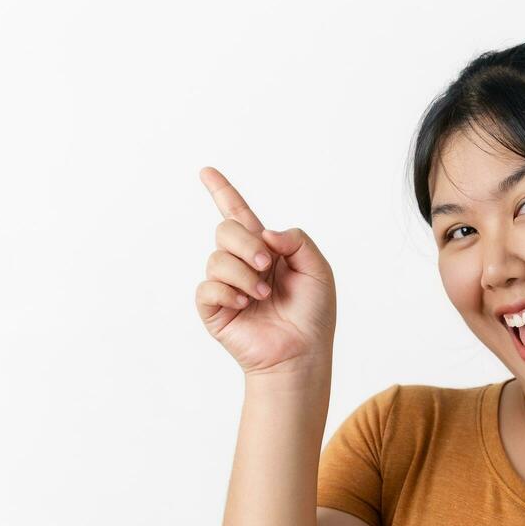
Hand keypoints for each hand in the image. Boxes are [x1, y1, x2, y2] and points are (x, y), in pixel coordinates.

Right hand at [195, 166, 337, 375]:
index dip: (222, 192)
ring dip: (244, 274)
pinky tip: (244, 304)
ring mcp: (226, 286)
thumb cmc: (313, 315)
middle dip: (247, 244)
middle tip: (267, 265)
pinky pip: (207, 287)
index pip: (239, 215)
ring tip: (263, 295)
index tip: (206, 171)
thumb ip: (297, 240)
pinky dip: (228, 292)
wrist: (302, 353)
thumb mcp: (318, 269)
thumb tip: (264, 233)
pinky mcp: (214, 309)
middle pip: (225, 230)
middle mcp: (242, 264)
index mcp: (265, 250)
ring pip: (217, 258)